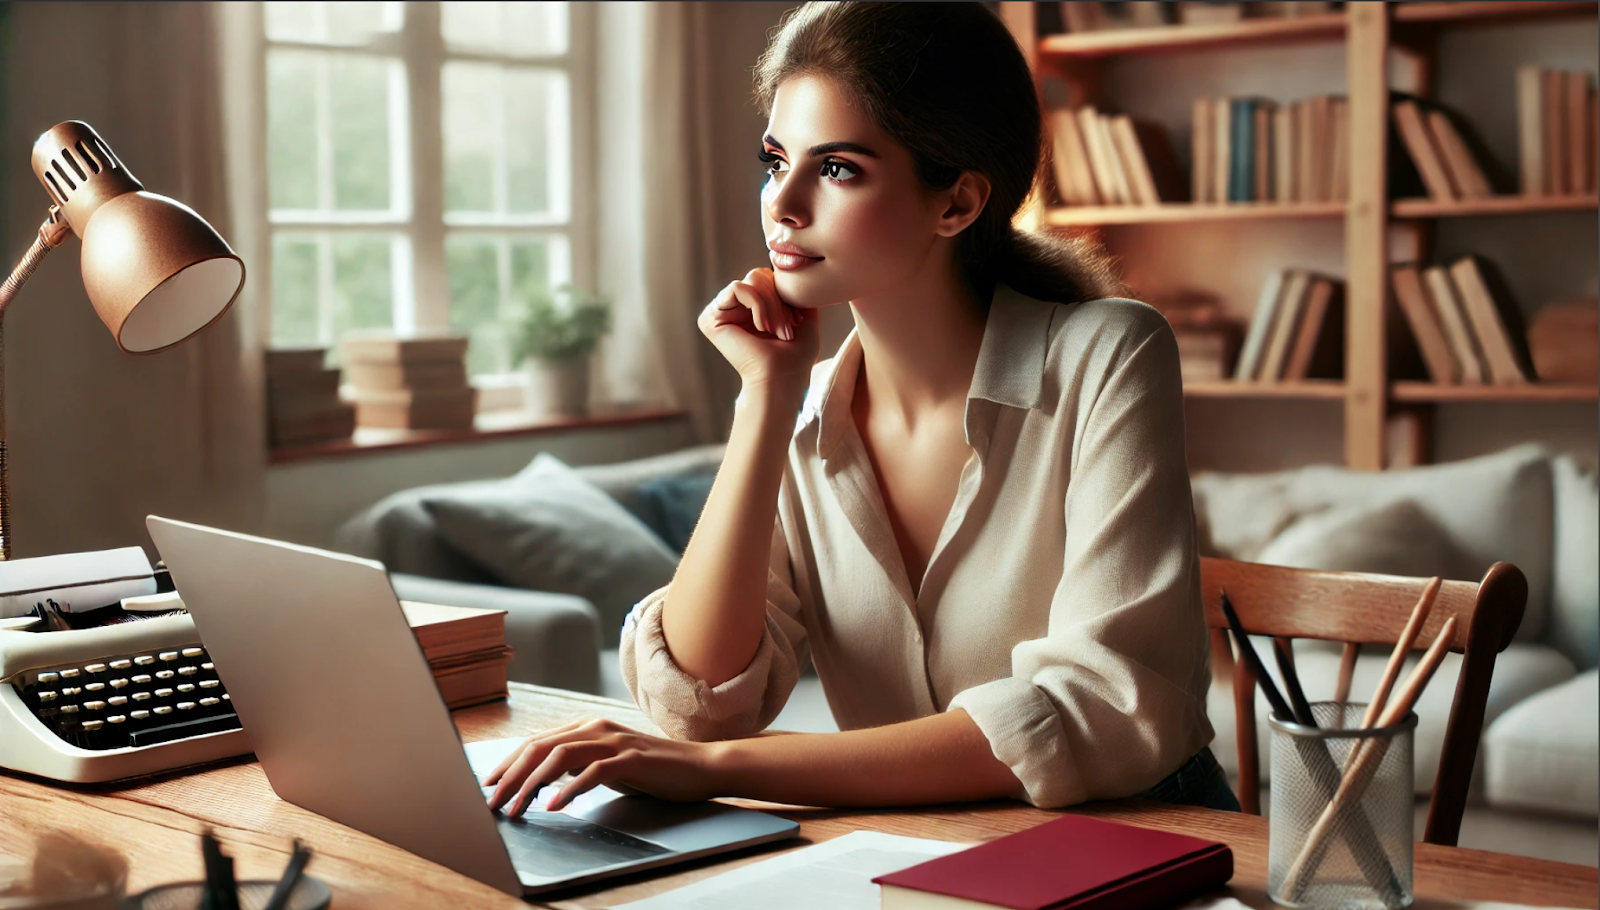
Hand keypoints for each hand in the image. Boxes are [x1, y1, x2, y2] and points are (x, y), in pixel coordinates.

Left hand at [481, 718, 721, 816]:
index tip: (489, 785)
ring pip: (560, 758)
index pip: (537, 742)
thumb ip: (580, 764)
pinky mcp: (631, 759)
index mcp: (588, 726)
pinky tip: (554, 806)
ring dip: (532, 784)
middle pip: (541, 748)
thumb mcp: (608, 763)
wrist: (699, 766)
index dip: (508, 763)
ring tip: (517, 808)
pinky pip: (593, 772)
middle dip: (511, 776)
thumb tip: (545, 776)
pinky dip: (569, 789)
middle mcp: (597, 728)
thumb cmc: (653, 769)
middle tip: (493, 802)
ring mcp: (614, 742)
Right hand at [697, 268, 820, 394]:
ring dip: (771, 305)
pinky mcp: (710, 318)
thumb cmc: (796, 356)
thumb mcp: (806, 316)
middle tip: (787, 328)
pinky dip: (757, 304)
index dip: (786, 293)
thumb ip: (798, 292)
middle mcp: (733, 308)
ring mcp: (720, 312)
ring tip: (778, 330)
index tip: (798, 320)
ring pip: (751, 280)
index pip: (768, 277)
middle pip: (759, 275)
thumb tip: (794, 270)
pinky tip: (761, 327)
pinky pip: (737, 288)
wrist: (782, 378)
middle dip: (779, 299)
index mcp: (751, 307)